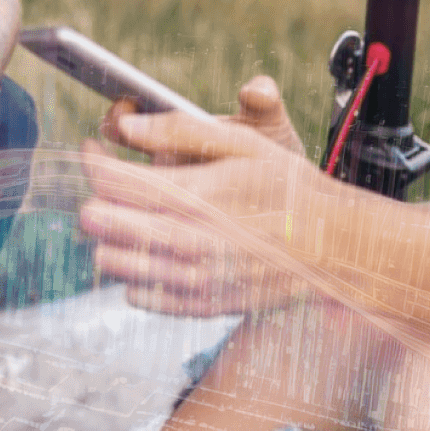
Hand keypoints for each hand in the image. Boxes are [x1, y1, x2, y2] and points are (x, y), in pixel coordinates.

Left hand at [80, 88, 337, 317]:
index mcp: (192, 194)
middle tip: (115, 182)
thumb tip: (128, 125)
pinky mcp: (197, 306)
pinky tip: (159, 250)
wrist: (336, 249)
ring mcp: (189, 279)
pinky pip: (137, 294)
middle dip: (98, 195)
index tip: (96, 148)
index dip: (93, 158)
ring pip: (111, 261)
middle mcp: (184, 241)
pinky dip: (137, 272)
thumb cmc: (290, 189)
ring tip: (135, 216)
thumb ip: (181, 131)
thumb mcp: (244, 144)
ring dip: (112, 236)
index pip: (109, 180)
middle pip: (99, 221)